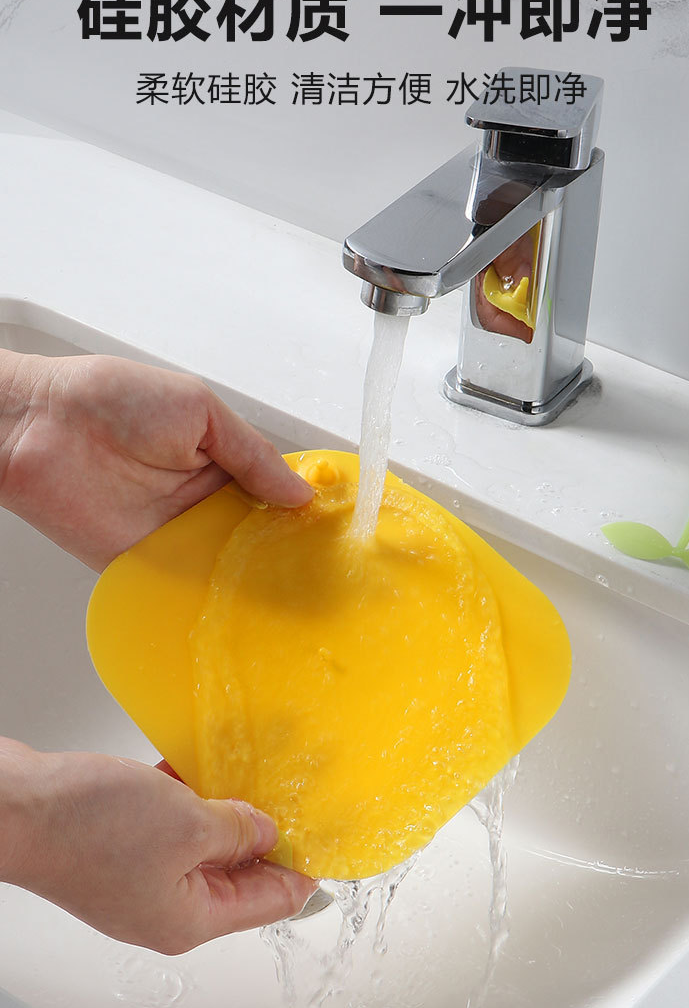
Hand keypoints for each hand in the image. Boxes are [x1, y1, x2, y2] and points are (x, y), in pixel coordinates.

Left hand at [0, 350, 312, 569]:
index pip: (272, 494)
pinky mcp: (140, 564)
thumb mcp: (200, 409)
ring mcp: (171, 535)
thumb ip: (252, 454)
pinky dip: (206, 599)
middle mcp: (198, 502)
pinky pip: (180, 588)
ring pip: (224, 568)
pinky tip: (239, 608)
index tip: (332, 531)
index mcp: (218, 461)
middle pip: (254, 538)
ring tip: (295, 597)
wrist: (38, 424)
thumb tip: (298, 490)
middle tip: (322, 573)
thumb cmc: (109, 399)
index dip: (300, 512)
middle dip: (284, 554)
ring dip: (253, 580)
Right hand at [0, 739, 316, 953]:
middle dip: (265, 828)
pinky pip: (171, 821)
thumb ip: (238, 829)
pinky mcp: (118, 844)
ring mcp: (140, 874)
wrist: (14, 806)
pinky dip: (188, 794)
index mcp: (191, 919)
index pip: (271, 900)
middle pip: (238, 871)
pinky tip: (199, 762)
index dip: (304, 864)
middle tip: (296, 788)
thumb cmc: (85, 829)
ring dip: (225, 804)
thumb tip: (269, 830)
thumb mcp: (188, 824)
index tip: (331, 834)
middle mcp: (167, 905)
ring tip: (253, 767)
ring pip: (203, 840)